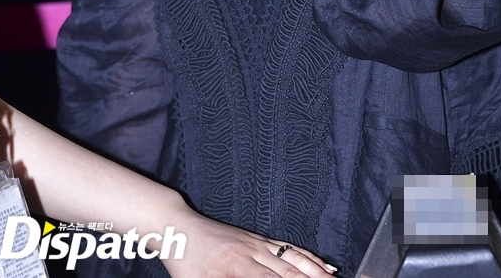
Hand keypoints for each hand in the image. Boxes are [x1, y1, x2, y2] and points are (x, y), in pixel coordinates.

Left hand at [165, 211, 335, 277]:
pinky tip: (321, 265)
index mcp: (237, 267)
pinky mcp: (257, 238)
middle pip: (290, 272)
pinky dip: (307, 256)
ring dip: (317, 272)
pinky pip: (287, 247)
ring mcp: (256, 243)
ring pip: (294, 258)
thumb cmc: (185, 262)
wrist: (179, 228)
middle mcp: (252, 252)